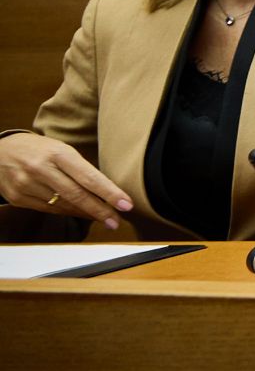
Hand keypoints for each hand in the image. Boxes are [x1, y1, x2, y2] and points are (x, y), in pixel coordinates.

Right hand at [0, 132, 132, 229]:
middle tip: (116, 221)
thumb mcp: (61, 150)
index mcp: (58, 153)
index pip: (89, 177)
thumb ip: (81, 169)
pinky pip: (49, 210)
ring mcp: (27, 184)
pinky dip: (67, 213)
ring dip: (86, 214)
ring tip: (103, 218)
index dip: (110, 193)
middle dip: (100, 211)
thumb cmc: (39, 149)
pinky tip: (80, 214)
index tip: (126, 205)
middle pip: (77, 195)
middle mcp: (41, 169)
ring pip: (63, 206)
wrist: (0, 151)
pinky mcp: (18, 197)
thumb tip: (107, 192)